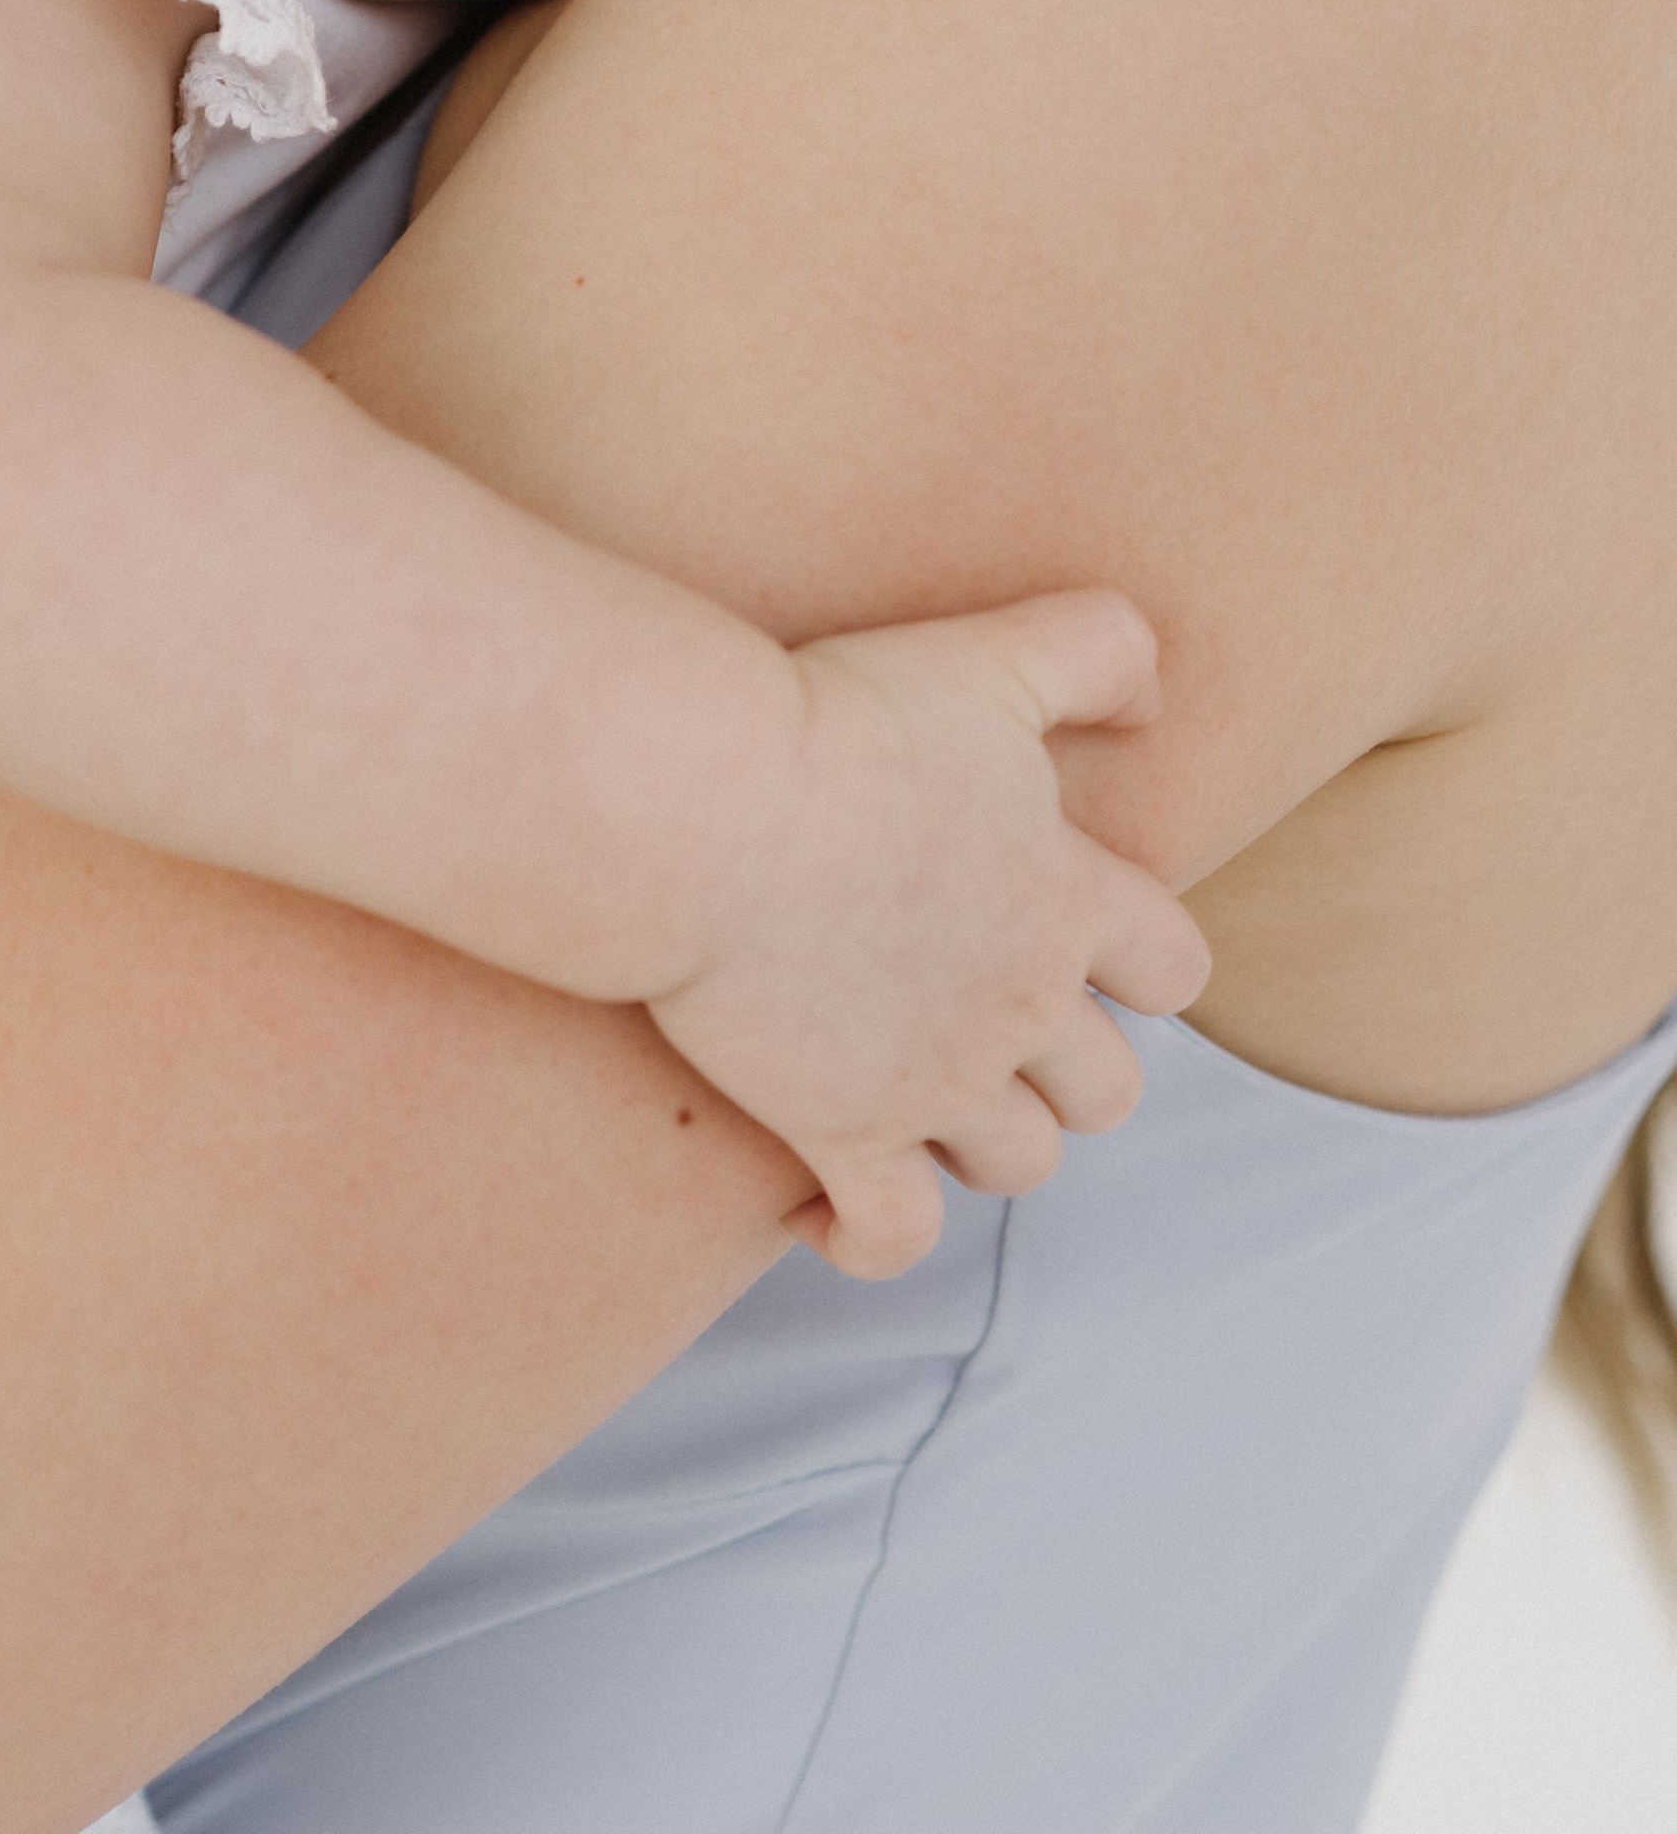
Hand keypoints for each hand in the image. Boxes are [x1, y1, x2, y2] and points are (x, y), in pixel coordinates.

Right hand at [644, 589, 1208, 1280]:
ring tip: (918, 1095)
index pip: (1174, 969)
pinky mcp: (840, 1136)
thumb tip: (1156, 695)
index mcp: (1069, 901)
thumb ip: (1101, 650)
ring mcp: (937, 1085)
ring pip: (1016, 1162)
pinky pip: (891, 1236)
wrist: (713, 806)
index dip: (1140, 964)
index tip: (1075, 938)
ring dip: (984, 1139)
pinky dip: (868, 1234)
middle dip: (1067, 1067)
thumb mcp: (996, 654)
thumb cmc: (842, 717)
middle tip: (989, 1019)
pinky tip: (821, 1195)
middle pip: (1106, 1090)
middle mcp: (1023, 1009)